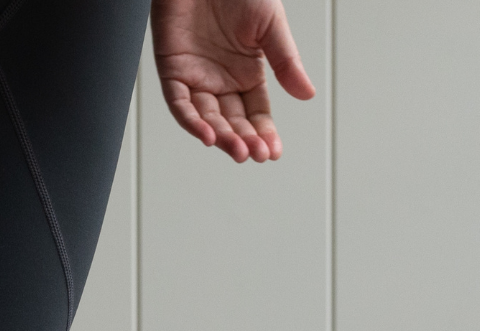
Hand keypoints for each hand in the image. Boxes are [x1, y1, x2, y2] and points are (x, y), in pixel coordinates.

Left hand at [151, 0, 314, 161]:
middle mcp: (221, 81)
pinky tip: (209, 135)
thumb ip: (286, 62)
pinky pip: (180, 104)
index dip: (264, 133)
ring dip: (222, 137)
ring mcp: (196, 79)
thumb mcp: (270, 27)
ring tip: (239, 150)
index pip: (256, 113)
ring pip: (207, 119)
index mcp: (246, 73)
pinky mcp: (173, 72)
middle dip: (245, 140)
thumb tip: (307, 95)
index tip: (273, 152)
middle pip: (233, 121)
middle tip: (257, 155)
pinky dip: (193, 121)